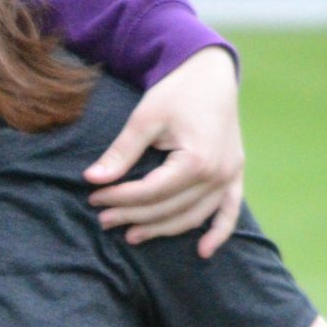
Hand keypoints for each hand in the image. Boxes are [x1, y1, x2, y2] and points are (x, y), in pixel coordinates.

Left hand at [83, 46, 245, 256]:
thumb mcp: (144, 117)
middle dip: (132, 216)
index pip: (151, 192)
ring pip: (192, 217)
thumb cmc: (176, 92)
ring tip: (131, 235)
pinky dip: (218, 233)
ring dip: (162, 230)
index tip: (94, 197)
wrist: (210, 74)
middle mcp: (217, 174)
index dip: (119, 197)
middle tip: (103, 219)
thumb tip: (91, 179)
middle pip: (169, 209)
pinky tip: (202, 252)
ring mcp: (229, 177)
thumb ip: (121, 152)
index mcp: (197, 160)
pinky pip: (229, 213)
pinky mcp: (235, 176)